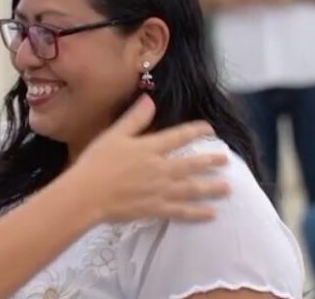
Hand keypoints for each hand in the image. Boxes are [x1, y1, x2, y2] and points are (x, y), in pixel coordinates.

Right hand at [63, 95, 230, 223]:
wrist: (86, 194)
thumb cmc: (96, 163)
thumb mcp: (114, 135)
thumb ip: (134, 118)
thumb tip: (149, 99)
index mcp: (150, 148)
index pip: (179, 136)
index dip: (196, 131)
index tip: (209, 129)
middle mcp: (160, 168)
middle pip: (192, 164)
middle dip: (211, 161)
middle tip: (227, 160)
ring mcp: (160, 191)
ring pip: (192, 189)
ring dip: (212, 188)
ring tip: (228, 188)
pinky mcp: (155, 209)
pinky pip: (182, 212)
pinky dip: (198, 213)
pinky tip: (211, 214)